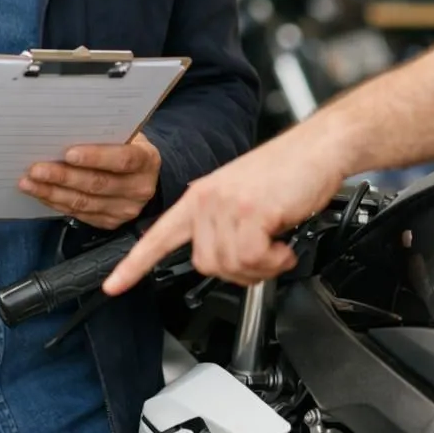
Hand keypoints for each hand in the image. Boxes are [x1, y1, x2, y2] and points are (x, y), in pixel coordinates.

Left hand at [19, 132, 161, 229]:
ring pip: (84, 203)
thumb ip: (103, 134)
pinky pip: (79, 214)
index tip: (68, 153)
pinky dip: (56, 203)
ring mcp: (126, 209)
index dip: (96, 157)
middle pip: (98, 184)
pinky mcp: (111, 222)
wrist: (139, 173)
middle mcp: (140, 188)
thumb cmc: (124, 145)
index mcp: (147, 160)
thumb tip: (63, 130)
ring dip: (52, 192)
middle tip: (36, 169)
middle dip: (63, 177)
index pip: (122, 159)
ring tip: (28, 182)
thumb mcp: (123, 134)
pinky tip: (41, 193)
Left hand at [102, 127, 346, 294]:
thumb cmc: (289, 171)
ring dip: (262, 267)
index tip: (113, 286)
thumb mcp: (243, 195)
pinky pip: (253, 258)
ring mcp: (228, 203)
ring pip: (230, 265)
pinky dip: (274, 261)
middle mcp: (208, 199)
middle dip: (239, 272)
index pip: (158, 235)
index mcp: (200, 196)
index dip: (134, 265)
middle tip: (264, 257)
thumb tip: (226, 261)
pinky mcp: (252, 209)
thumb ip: (223, 223)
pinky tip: (284, 246)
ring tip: (277, 248)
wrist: (320, 146)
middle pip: (205, 265)